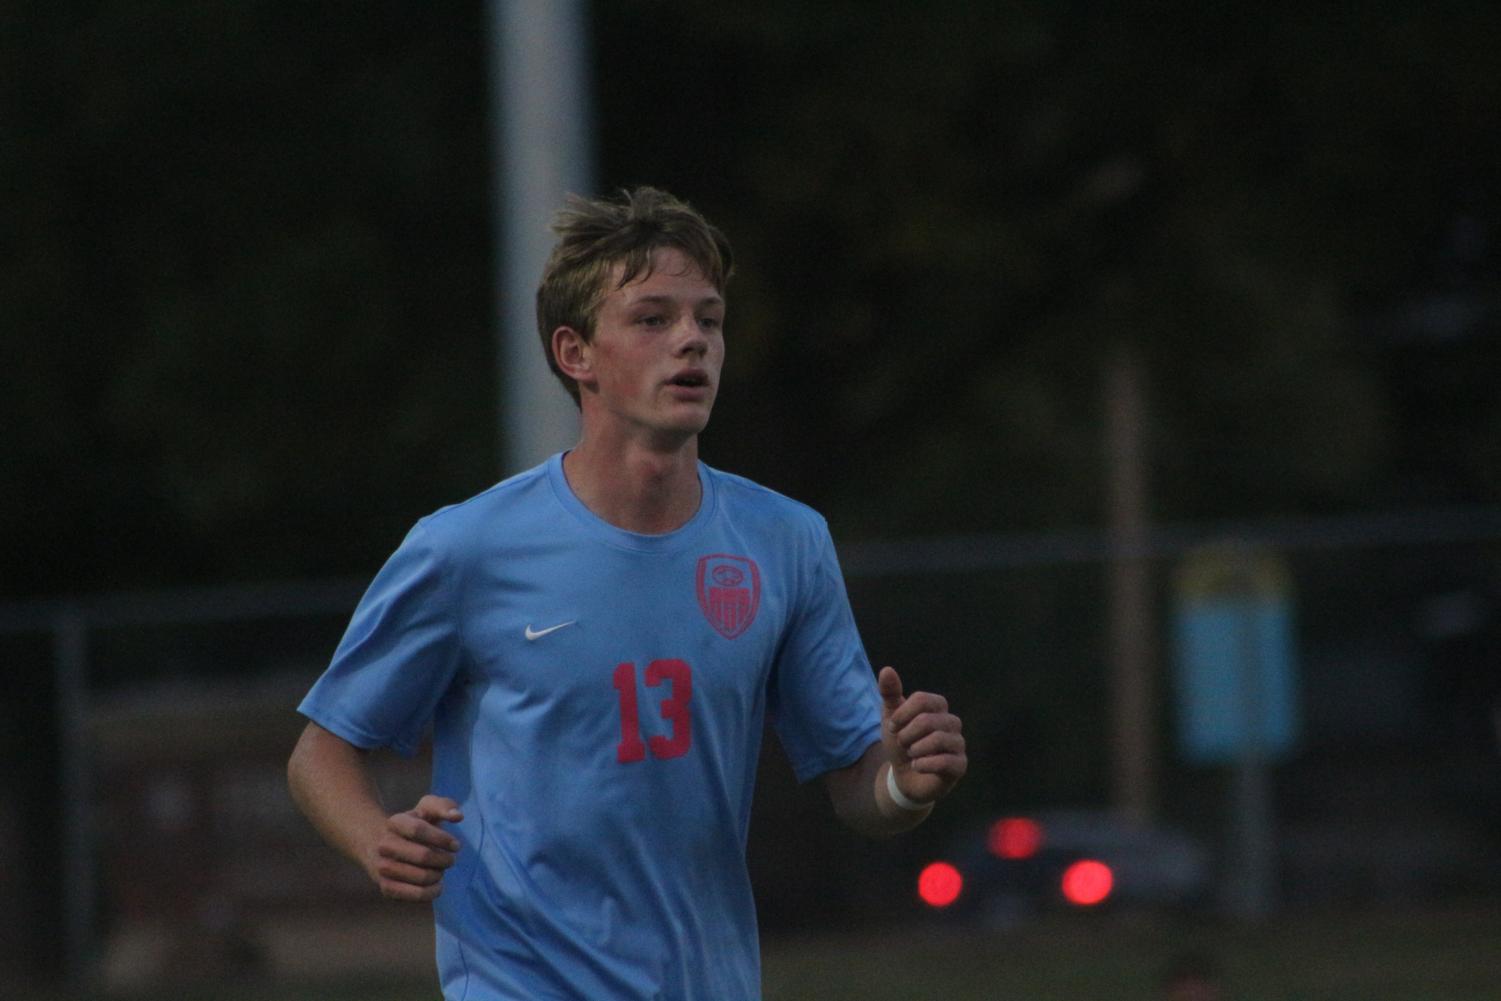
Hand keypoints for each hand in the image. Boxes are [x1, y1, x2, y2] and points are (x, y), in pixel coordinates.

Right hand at [366, 794, 462, 901]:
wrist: (384, 846)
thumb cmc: (414, 825)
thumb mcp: (427, 809)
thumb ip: (444, 806)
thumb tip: (457, 816)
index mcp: (395, 822)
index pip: (419, 829)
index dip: (442, 838)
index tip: (456, 845)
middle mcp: (384, 845)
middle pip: (423, 856)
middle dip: (444, 859)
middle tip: (450, 860)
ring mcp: (383, 868)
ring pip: (422, 877)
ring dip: (439, 875)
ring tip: (441, 870)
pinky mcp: (386, 888)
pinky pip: (416, 895)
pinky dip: (433, 892)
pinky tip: (437, 884)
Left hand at [879, 666, 965, 806]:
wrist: (905, 775)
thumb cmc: (902, 742)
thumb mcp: (891, 717)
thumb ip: (890, 693)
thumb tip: (887, 669)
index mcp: (938, 706)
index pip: (921, 699)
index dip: (902, 714)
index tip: (893, 726)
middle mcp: (952, 722)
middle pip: (927, 720)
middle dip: (906, 735)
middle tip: (903, 744)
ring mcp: (958, 744)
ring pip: (937, 739)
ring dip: (915, 750)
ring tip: (912, 755)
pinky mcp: (960, 765)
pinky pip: (945, 761)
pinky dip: (923, 764)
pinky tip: (917, 766)